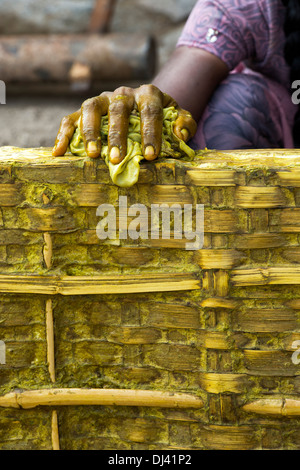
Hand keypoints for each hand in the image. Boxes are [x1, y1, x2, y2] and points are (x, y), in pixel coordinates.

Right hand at [52, 84, 196, 162]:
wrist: (144, 107)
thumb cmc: (162, 119)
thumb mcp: (178, 118)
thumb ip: (185, 123)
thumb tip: (180, 133)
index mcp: (148, 94)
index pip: (150, 111)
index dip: (151, 133)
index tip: (151, 155)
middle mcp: (123, 93)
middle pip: (118, 109)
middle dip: (118, 135)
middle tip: (118, 159)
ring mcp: (102, 99)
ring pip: (91, 108)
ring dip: (91, 131)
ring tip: (93, 155)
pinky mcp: (85, 109)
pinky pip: (70, 117)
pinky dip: (63, 133)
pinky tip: (59, 152)